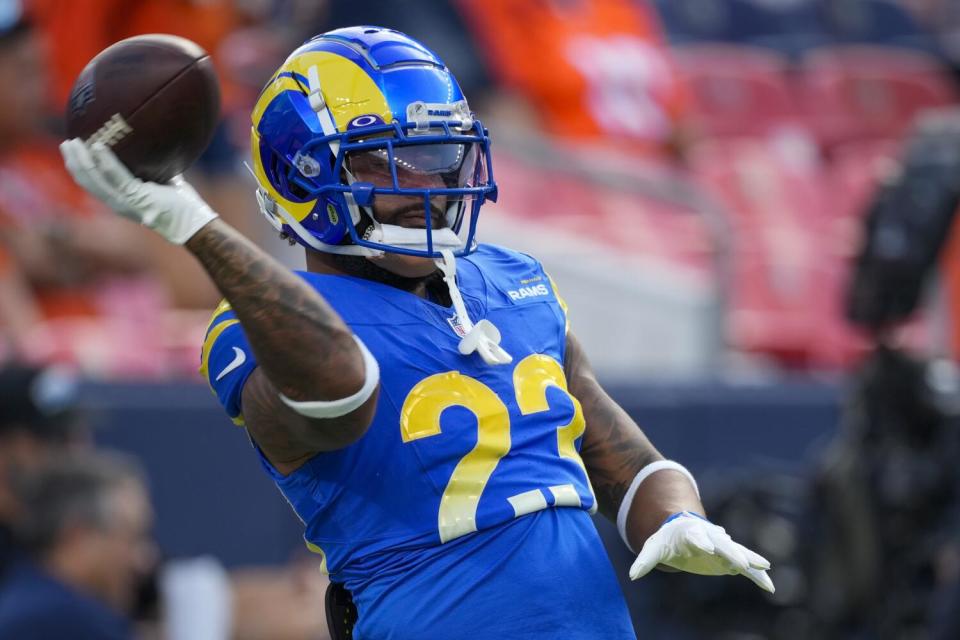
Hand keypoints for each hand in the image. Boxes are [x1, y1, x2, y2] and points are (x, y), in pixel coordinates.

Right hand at [59, 139, 217, 244]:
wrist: (193, 222)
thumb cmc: (181, 202)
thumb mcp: (161, 179)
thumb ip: (151, 165)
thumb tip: (150, 140)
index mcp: (120, 200)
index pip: (92, 184)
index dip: (79, 168)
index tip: (72, 150)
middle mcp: (118, 203)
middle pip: (86, 182)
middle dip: (73, 162)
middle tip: (66, 142)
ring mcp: (126, 202)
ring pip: (95, 180)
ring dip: (81, 160)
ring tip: (73, 142)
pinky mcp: (137, 198)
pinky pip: (117, 177)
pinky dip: (106, 161)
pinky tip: (98, 146)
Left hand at [629, 511, 774, 592]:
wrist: (682, 530)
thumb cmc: (667, 540)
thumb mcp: (653, 548)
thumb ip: (644, 560)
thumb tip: (633, 575)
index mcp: (690, 533)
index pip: (695, 536)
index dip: (701, 541)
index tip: (707, 548)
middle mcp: (710, 537)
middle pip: (721, 544)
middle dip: (731, 552)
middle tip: (740, 562)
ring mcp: (722, 547)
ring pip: (738, 552)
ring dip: (750, 560)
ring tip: (765, 567)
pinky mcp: (729, 558)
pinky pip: (746, 567)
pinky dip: (757, 575)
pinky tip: (769, 586)